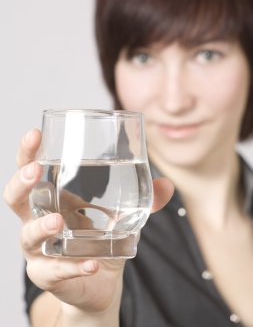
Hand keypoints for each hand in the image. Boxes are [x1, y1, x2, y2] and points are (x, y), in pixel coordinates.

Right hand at [3, 129, 173, 314]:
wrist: (99, 282)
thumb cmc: (100, 240)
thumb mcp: (120, 216)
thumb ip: (143, 200)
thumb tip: (166, 185)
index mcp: (53, 198)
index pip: (31, 171)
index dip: (28, 153)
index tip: (35, 133)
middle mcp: (39, 220)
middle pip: (16, 199)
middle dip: (21, 183)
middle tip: (35, 171)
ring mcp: (40, 250)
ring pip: (28, 236)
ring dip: (42, 227)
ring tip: (59, 221)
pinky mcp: (49, 276)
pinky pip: (56, 271)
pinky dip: (73, 267)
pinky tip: (92, 264)